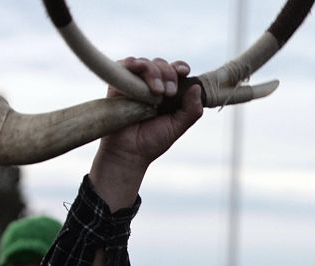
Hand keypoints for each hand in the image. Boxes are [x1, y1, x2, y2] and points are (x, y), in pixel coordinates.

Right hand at [90, 57, 202, 211]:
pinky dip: (133, 63)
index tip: (184, 72)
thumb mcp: (178, 126)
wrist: (129, 153)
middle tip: (168, 93)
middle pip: (162, 65)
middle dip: (168, 74)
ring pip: (146, 63)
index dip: (180, 67)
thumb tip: (196, 87)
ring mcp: (134, 84)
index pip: (175, 72)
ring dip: (154, 72)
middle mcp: (150, 86)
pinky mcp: (118, 84)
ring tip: (156, 92)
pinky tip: (138, 68)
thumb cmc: (152, 141)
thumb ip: (191, 110)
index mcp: (167, 93)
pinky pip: (125, 65)